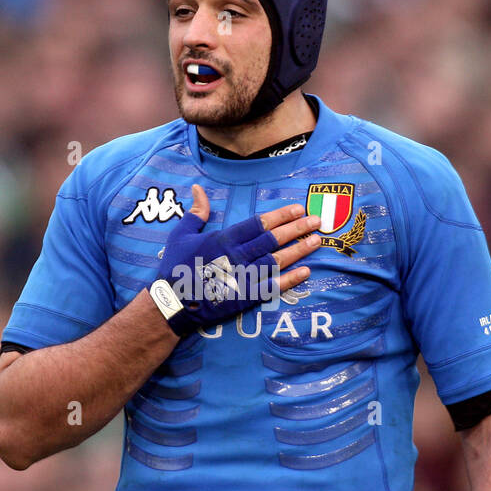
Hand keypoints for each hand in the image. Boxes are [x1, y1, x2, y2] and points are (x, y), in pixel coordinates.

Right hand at [149, 184, 320, 335]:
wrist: (173, 302)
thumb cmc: (175, 266)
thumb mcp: (181, 234)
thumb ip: (196, 212)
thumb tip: (198, 188)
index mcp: (225, 238)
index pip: (259, 223)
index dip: (281, 215)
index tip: (298, 209)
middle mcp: (238, 255)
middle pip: (274, 239)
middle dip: (297, 229)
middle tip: (317, 221)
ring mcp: (244, 276)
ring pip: (277, 260)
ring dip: (299, 250)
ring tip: (317, 242)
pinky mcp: (246, 297)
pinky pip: (273, 287)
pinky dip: (290, 280)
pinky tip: (306, 272)